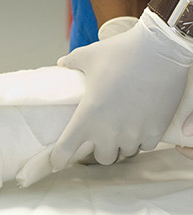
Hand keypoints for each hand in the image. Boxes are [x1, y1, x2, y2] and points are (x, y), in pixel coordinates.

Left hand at [51, 8, 192, 169]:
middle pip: (101, 158)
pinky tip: (138, 126)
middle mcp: (109, 131)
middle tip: (98, 135)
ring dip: (120, 144)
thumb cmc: (119, 53)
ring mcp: (134, 134)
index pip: (67, 148)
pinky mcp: (155, 132)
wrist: (159, 52)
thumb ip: (71, 63)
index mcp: (87, 115)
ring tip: (119, 128)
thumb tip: (62, 64)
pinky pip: (144, 146)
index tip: (56, 162)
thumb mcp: (87, 56)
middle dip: (98, 149)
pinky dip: (140, 140)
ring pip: (124, 153)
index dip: (59, 157)